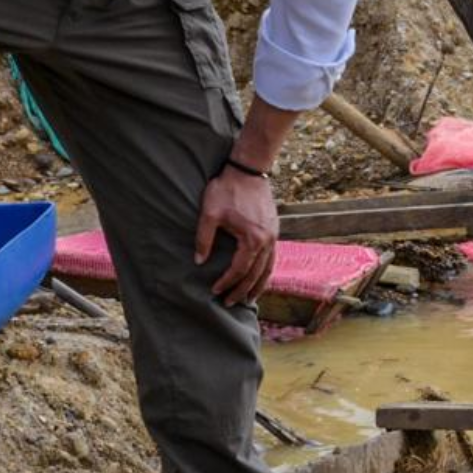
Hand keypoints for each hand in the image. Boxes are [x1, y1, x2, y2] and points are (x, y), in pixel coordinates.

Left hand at [196, 166, 277, 304]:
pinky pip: (272, 258)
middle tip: (230, 303)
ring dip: (258, 285)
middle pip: (256, 274)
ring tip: (248, 298)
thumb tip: (199, 261)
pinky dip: (266, 271)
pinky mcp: (274, 230)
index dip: (227, 282)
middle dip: (242, 290)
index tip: (215, 291)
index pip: (239, 270)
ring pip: (268, 268)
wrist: (248, 170)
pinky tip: (259, 277)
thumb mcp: (210, 213)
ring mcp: (273, 235)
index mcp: (253, 239)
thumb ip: (203, 239)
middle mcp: (267, 241)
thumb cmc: (227, 189)